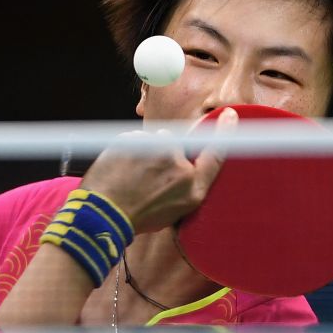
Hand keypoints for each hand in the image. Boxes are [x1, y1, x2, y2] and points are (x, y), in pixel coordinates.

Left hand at [79, 107, 237, 234]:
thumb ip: (189, 182)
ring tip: (131, 176)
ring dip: (145, 152)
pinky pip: (134, 140)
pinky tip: (121, 170)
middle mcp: (177, 164)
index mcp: (191, 186)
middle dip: (164, 153)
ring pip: (153, 141)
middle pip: (176, 144)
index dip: (224, 132)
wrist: (102, 214)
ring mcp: (153, 150)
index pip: (216, 153)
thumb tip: (189, 160)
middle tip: (147, 177)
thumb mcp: (177, 210)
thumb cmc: (138, 216)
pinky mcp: (131, 140)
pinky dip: (127, 151)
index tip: (230, 116)